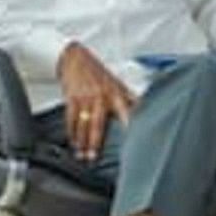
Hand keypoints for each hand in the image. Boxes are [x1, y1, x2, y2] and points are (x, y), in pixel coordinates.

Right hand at [55, 43, 134, 161]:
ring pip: (82, 124)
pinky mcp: (72, 98)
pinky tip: (72, 141)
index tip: (131, 143)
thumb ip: (129, 98)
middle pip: (98, 124)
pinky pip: (71, 119)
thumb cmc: (98, 72)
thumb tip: (145, 108)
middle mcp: (101, 97)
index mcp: (115, 94)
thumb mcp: (117, 83)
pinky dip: (71, 132)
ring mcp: (85, 98)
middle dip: (95, 142)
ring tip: (81, 155)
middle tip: (94, 157)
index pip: (125, 113)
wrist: (76, 58)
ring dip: (81, 141)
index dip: (129, 127)